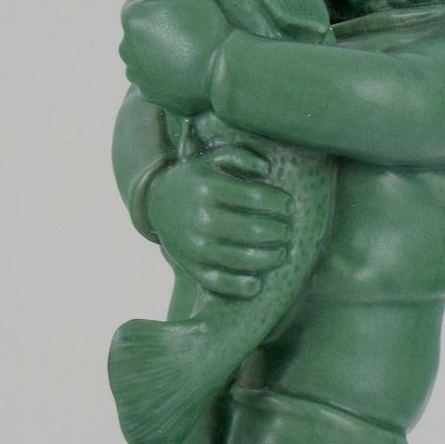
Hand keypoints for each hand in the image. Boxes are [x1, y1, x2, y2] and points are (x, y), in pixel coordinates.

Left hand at [119, 0, 230, 115]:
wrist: (222, 69)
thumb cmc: (206, 25)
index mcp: (131, 17)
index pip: (136, 5)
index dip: (157, 6)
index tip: (177, 14)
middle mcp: (125, 46)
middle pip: (136, 33)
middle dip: (152, 31)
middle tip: (183, 35)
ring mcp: (136, 73)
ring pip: (140, 58)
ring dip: (154, 54)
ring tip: (182, 55)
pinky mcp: (147, 94)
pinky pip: (149, 80)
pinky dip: (160, 76)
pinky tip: (180, 72)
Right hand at [147, 145, 292, 298]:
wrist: (156, 203)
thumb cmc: (195, 180)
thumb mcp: (211, 159)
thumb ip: (240, 156)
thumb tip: (267, 169)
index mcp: (208, 188)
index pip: (256, 198)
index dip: (279, 203)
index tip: (288, 206)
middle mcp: (201, 218)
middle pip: (254, 231)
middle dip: (280, 232)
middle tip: (287, 231)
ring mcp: (195, 246)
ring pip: (242, 259)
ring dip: (270, 259)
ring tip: (281, 253)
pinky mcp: (191, 267)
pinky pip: (219, 283)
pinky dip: (240, 287)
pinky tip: (256, 284)